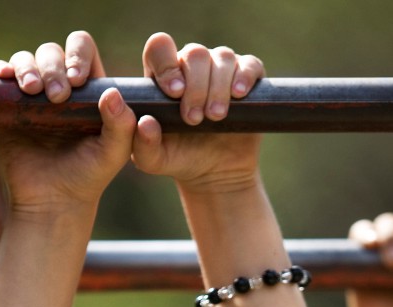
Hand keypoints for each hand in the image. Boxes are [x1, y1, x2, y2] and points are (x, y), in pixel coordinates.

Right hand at [0, 31, 135, 211]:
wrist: (51, 201)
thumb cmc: (87, 178)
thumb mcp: (112, 155)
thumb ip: (122, 127)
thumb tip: (112, 93)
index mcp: (88, 90)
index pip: (82, 51)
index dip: (78, 55)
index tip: (77, 79)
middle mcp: (59, 87)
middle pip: (51, 53)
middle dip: (53, 67)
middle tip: (57, 97)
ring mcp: (32, 95)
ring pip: (25, 60)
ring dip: (27, 68)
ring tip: (32, 91)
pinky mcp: (8, 105)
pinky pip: (0, 76)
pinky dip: (1, 71)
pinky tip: (6, 79)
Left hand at [131, 33, 264, 190]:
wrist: (216, 173)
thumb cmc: (180, 159)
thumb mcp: (154, 161)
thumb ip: (142, 144)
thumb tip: (146, 122)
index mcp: (164, 74)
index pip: (160, 48)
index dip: (167, 64)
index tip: (175, 93)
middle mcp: (192, 66)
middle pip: (195, 54)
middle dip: (196, 87)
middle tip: (194, 119)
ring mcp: (221, 69)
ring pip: (222, 58)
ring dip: (219, 87)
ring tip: (215, 117)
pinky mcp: (247, 79)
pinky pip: (250, 65)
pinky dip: (245, 76)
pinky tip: (238, 95)